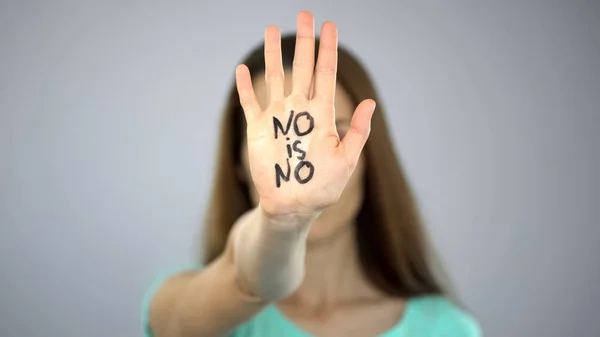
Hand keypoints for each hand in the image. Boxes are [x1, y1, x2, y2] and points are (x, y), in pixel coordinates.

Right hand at [235, 11, 375, 219]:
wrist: (293, 207)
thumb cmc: (322, 188)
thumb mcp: (346, 161)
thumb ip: (357, 132)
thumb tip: (371, 102)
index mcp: (321, 115)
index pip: (325, 74)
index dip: (327, 50)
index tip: (329, 26)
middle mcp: (300, 110)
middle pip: (301, 68)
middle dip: (304, 41)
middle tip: (306, 14)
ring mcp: (278, 118)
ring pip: (275, 78)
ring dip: (273, 54)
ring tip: (270, 29)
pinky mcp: (258, 130)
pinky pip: (249, 103)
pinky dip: (245, 87)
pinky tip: (242, 69)